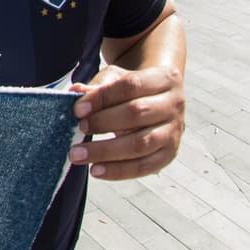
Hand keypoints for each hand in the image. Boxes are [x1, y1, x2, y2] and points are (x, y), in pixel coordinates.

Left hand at [67, 63, 183, 179]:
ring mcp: (174, 132)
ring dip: (106, 151)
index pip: (131, 85)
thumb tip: (75, 92)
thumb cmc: (132, 88)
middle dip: (103, 123)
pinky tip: (95, 170)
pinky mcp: (169, 154)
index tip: (78, 108)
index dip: (103, 97)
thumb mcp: (117, 78)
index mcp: (163, 79)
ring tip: (78, 154)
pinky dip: (118, 170)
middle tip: (78, 128)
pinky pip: (144, 166)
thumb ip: (98, 86)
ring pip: (141, 144)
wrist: (159, 98)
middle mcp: (173, 105)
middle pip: (138, 114)